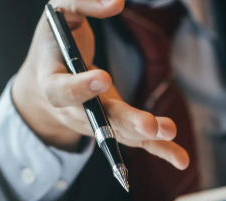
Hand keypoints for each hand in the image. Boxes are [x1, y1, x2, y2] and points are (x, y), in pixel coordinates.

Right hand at [11, 0, 188, 168]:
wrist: (44, 85)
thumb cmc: (54, 44)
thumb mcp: (60, 14)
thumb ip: (82, 3)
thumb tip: (116, 2)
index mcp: (52, 82)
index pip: (63, 90)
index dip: (81, 87)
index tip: (103, 78)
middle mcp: (74, 111)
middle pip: (100, 120)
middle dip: (124, 121)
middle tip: (147, 124)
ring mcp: (97, 123)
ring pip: (122, 133)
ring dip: (146, 136)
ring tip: (169, 130)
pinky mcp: (116, 128)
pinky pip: (138, 142)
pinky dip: (161, 150)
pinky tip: (181, 159)